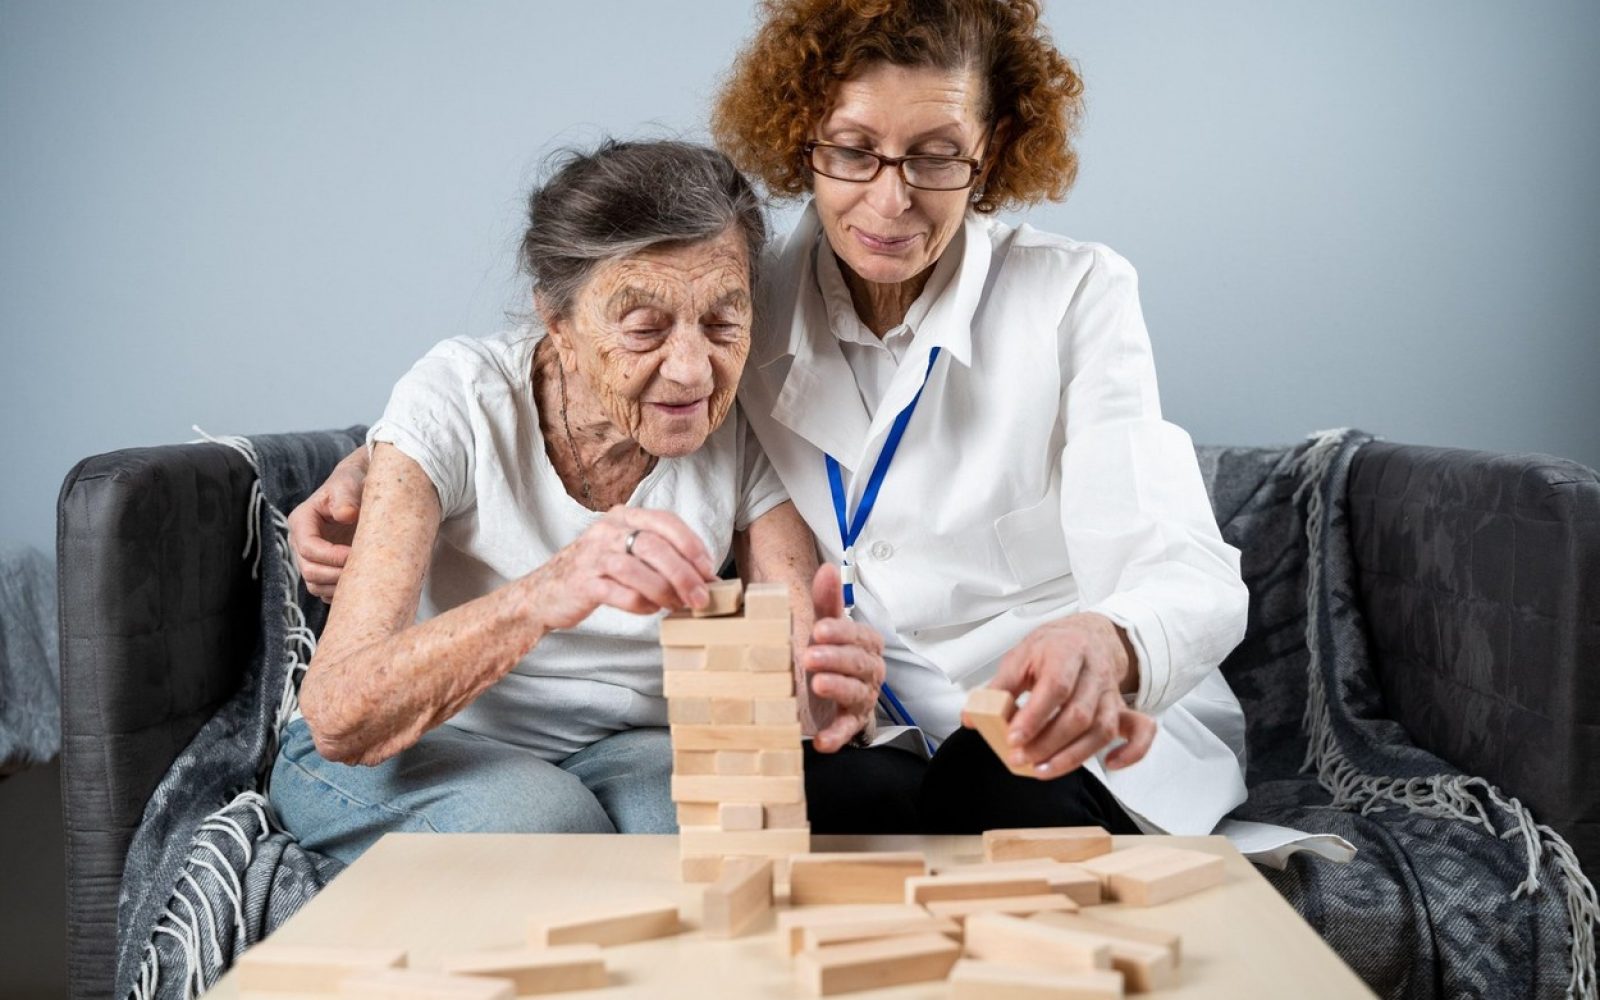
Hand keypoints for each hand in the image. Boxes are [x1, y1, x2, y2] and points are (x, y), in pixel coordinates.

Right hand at [288, 447, 369, 600]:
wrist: (357, 489)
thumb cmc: (351, 483)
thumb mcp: (348, 483)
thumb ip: (346, 497)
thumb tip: (346, 515)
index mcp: (301, 522)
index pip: (308, 548)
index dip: (331, 556)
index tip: (355, 554)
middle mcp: (300, 542)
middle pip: (309, 571)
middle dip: (336, 574)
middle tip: (364, 570)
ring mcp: (310, 558)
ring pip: (315, 584)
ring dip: (338, 586)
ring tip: (364, 578)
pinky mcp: (322, 568)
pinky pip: (324, 590)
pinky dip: (340, 592)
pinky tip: (360, 583)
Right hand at [525, 507, 717, 631]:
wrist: (544, 593)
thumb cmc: (595, 573)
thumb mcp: (626, 552)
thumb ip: (661, 558)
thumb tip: (704, 578)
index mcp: (624, 517)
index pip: (666, 522)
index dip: (692, 546)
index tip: (708, 571)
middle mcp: (608, 531)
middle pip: (655, 546)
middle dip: (684, 574)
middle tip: (701, 597)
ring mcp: (593, 556)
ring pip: (637, 569)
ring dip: (665, 591)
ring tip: (677, 606)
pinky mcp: (583, 583)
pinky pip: (620, 593)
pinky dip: (641, 604)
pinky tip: (650, 609)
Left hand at [801, 563, 885, 752]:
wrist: (824, 694)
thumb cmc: (827, 654)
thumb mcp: (823, 627)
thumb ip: (826, 601)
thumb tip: (828, 569)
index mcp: (865, 645)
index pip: (861, 636)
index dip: (842, 632)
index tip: (818, 629)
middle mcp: (869, 672)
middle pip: (861, 664)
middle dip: (837, 659)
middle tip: (810, 655)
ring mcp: (862, 699)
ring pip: (857, 693)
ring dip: (838, 688)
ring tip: (817, 684)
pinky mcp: (851, 724)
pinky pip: (848, 731)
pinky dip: (836, 736)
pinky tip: (821, 740)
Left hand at [986, 612, 1156, 776]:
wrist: (1089, 635)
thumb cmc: (1053, 647)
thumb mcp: (1020, 656)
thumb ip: (998, 687)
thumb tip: (972, 717)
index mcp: (1067, 652)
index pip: (1055, 687)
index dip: (1035, 716)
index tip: (1013, 738)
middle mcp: (1094, 673)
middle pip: (1079, 714)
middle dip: (1047, 743)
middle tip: (1019, 758)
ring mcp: (1112, 692)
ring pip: (1102, 728)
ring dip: (1074, 756)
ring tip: (1043, 771)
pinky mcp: (1124, 708)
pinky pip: (1141, 731)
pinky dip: (1132, 751)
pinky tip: (1110, 764)